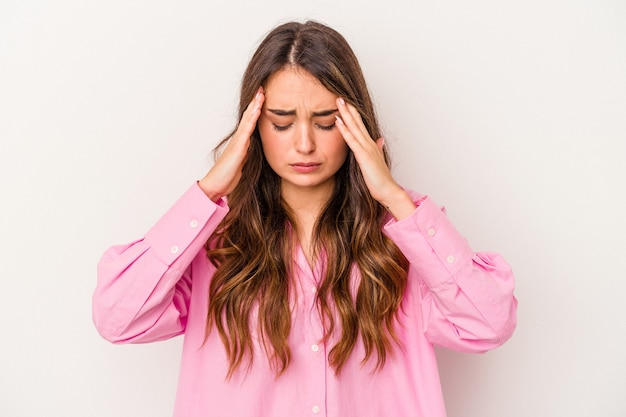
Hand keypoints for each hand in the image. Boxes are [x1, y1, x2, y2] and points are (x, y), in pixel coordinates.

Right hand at [199, 88, 264, 200]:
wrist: (215, 185)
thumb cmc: (228, 177)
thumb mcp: (243, 164)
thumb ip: (248, 156)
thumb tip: (255, 153)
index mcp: (242, 143)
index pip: (250, 122)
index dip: (256, 110)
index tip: (263, 98)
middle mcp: (239, 139)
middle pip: (248, 116)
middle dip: (255, 102)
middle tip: (262, 88)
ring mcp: (238, 142)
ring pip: (247, 119)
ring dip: (254, 106)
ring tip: (261, 93)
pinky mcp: (238, 147)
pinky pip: (247, 130)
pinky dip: (252, 118)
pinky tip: (257, 109)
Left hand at [335, 97, 415, 219]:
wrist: (388, 190)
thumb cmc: (381, 179)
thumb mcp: (378, 161)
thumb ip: (378, 149)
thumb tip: (380, 140)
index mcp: (370, 144)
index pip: (360, 125)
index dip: (353, 114)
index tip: (346, 103)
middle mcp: (369, 143)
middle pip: (357, 122)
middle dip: (348, 108)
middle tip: (340, 96)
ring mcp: (367, 148)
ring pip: (354, 127)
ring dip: (346, 114)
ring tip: (339, 101)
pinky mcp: (364, 156)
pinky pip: (352, 140)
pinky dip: (345, 130)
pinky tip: (339, 121)